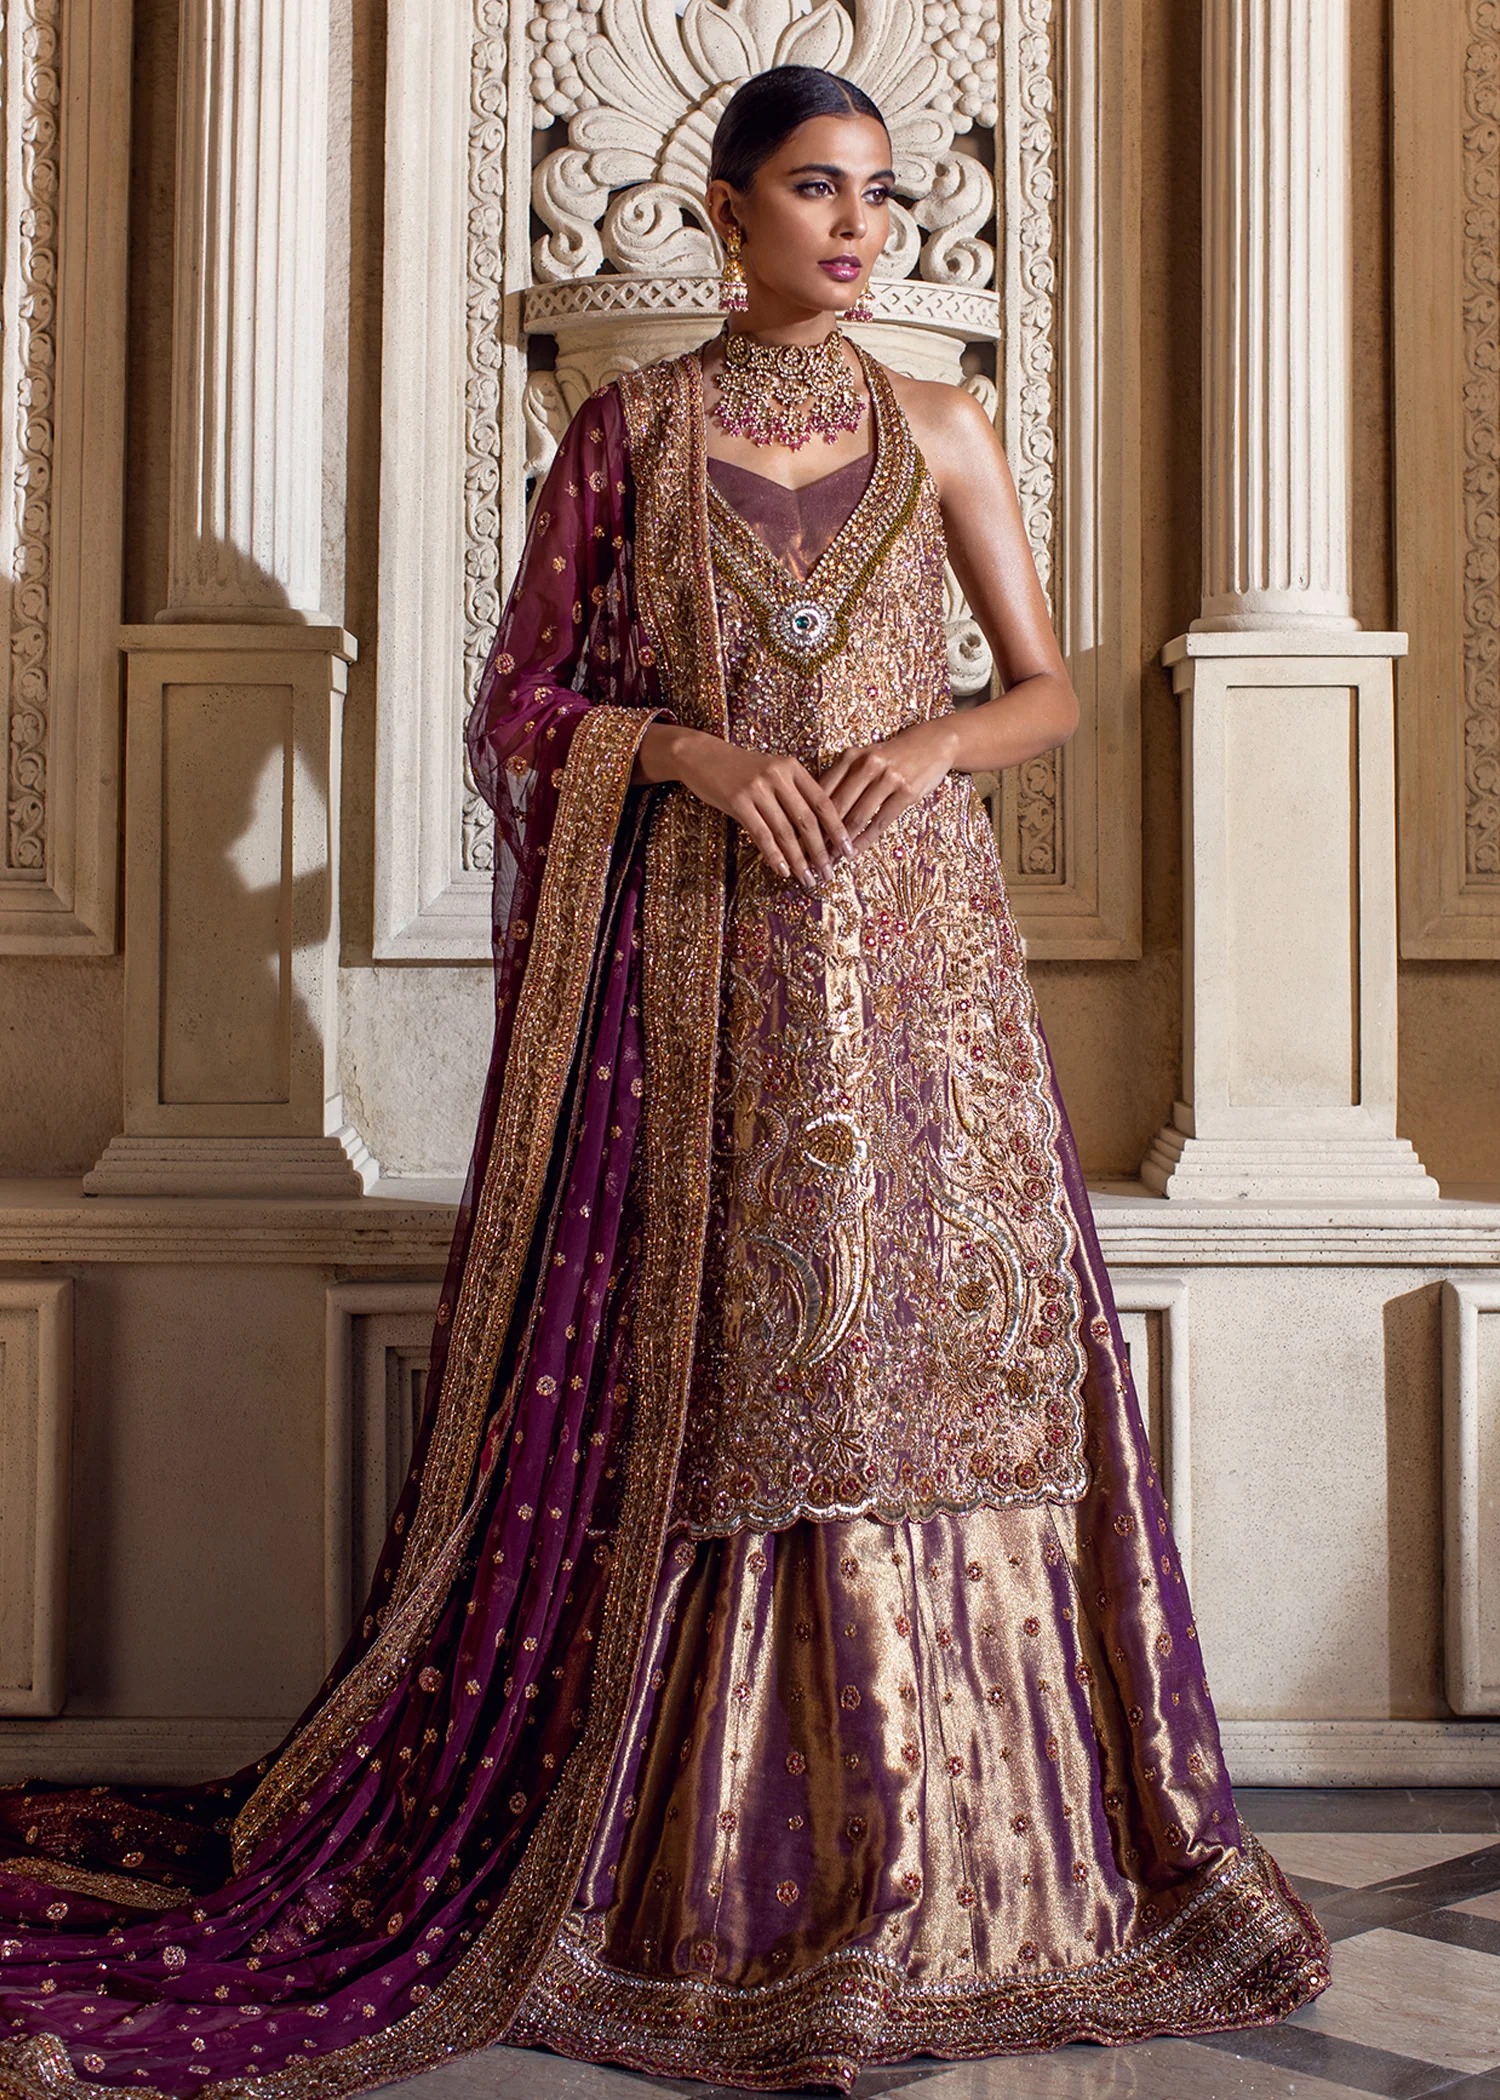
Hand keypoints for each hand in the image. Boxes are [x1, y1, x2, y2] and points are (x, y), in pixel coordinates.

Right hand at [633, 723, 852, 888]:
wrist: (701, 755)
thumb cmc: (739, 769)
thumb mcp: (771, 772)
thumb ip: (793, 794)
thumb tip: (816, 832)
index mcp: (792, 767)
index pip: (823, 802)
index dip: (837, 829)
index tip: (848, 850)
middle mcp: (778, 775)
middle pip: (808, 820)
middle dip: (821, 851)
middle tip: (829, 873)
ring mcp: (758, 787)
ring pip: (785, 831)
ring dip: (798, 860)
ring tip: (807, 878)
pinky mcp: (738, 800)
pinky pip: (761, 834)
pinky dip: (774, 855)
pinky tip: (782, 870)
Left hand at [819, 719, 959, 851]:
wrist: (933, 743)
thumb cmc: (892, 756)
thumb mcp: (864, 758)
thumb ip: (842, 778)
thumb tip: (814, 809)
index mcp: (850, 756)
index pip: (822, 790)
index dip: (808, 815)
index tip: (797, 836)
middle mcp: (867, 765)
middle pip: (837, 806)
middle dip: (821, 834)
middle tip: (809, 854)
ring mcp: (888, 778)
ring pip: (857, 816)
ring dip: (842, 842)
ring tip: (831, 859)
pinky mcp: (906, 792)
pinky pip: (880, 822)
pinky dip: (865, 840)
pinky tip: (854, 853)